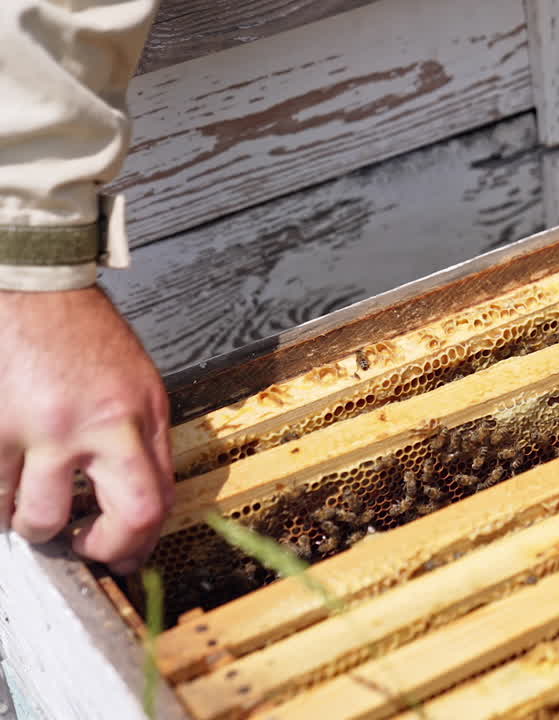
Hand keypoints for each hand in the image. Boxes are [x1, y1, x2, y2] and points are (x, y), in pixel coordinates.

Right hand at [0, 286, 172, 573]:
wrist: (34, 288)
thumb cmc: (83, 334)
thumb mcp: (138, 384)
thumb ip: (140, 440)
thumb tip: (139, 503)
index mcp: (142, 415)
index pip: (160, 498)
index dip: (141, 541)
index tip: (124, 555)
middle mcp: (101, 424)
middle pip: (126, 516)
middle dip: (101, 548)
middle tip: (79, 548)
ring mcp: (44, 429)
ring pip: (36, 516)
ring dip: (26, 522)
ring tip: (23, 504)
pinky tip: (2, 477)